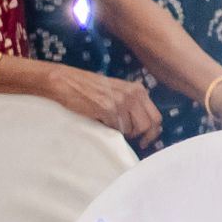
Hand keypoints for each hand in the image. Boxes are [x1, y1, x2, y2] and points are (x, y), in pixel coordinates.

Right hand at [37, 64, 161, 146]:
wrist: (65, 81)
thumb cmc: (89, 87)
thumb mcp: (118, 90)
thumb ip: (132, 102)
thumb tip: (143, 124)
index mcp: (138, 90)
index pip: (156, 116)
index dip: (153, 132)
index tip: (145, 140)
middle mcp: (133, 95)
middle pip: (148, 125)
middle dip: (141, 136)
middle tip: (131, 140)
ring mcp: (121, 101)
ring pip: (132, 129)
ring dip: (122, 132)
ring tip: (110, 125)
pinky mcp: (107, 109)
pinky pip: (115, 128)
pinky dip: (109, 129)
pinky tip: (101, 121)